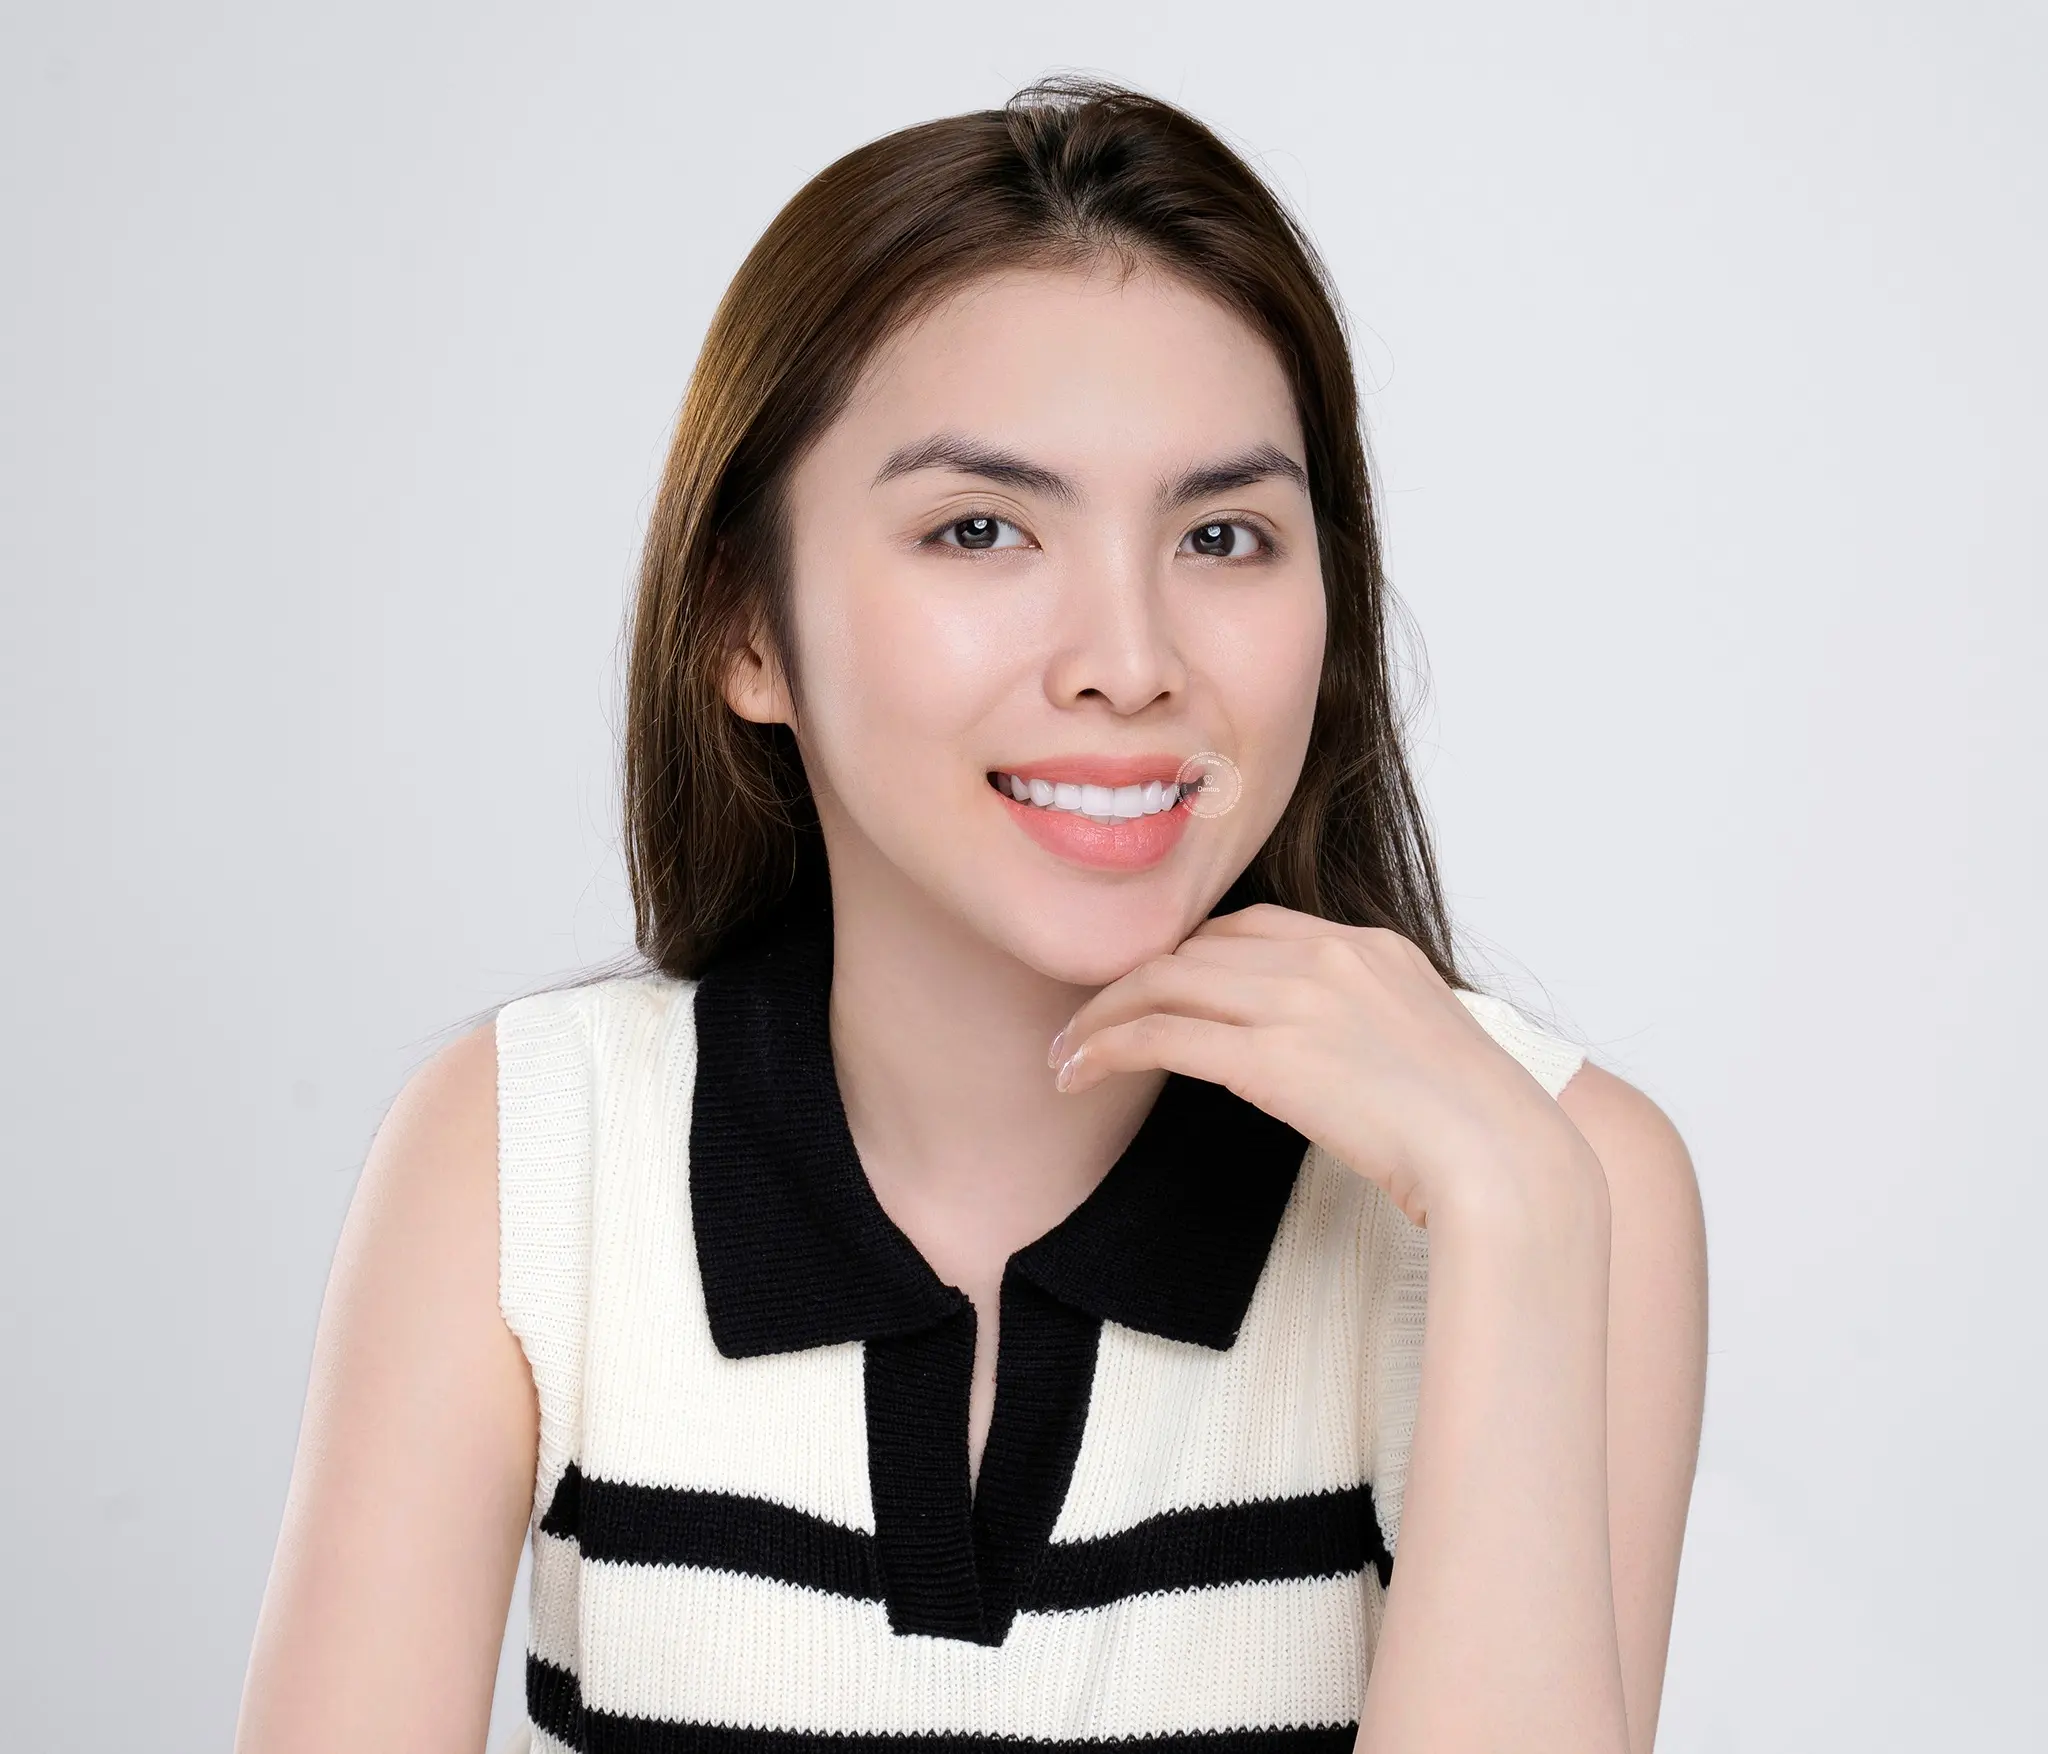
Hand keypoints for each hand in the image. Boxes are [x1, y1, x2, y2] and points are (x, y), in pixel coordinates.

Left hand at [1050, 903, 1601, 1230]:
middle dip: (1132, 980)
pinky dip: (1108, 1046)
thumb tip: (1324, 1060)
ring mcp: (1299, 1000)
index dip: (1188, 956)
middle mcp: (1329, 956)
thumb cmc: (1477, 1130)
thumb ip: (1367, 1029)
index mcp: (1370, 947)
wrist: (1504, 1160)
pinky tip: (1079, 1071)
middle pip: (1197, 947)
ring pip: (1164, 982)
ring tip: (1065, 1053)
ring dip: (1101, 1015)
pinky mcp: (1273, 1056)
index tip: (1152, 990)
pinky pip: (1162, 1034)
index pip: (1250, 928)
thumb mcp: (1423, 1048)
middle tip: (1088, 1021)